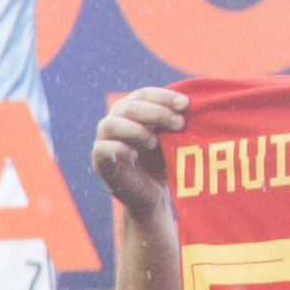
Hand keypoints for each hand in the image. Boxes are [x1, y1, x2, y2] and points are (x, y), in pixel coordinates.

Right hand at [90, 83, 188, 215]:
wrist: (151, 195)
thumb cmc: (161, 162)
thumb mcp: (170, 138)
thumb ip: (174, 121)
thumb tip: (190, 106)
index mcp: (131, 109)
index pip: (143, 94)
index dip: (163, 97)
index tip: (185, 104)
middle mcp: (115, 120)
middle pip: (129, 106)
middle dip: (156, 112)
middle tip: (178, 123)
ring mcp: (104, 140)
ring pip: (111, 124)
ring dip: (136, 130)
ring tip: (155, 142)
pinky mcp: (99, 161)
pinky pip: (102, 149)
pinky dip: (120, 149)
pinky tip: (136, 155)